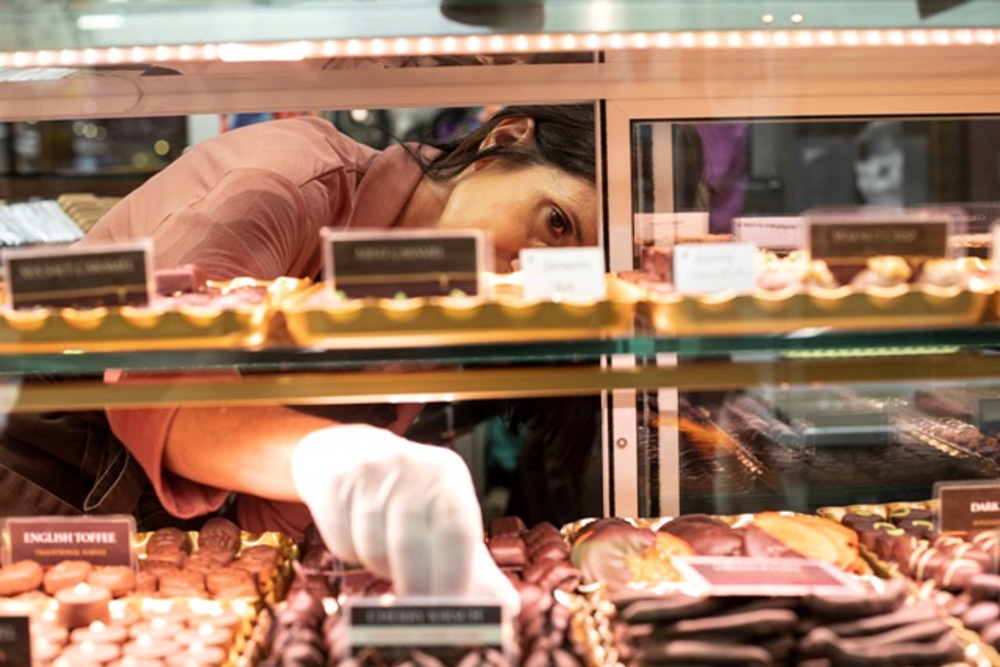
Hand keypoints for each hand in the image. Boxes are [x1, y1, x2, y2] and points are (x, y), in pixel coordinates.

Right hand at [290, 424, 518, 612]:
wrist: (348, 452)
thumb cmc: (407, 495)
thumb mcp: (446, 516)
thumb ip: (476, 564)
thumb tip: (508, 607)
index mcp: (447, 473)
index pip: (456, 530)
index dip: (452, 575)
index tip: (449, 608)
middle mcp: (410, 465)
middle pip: (411, 545)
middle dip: (414, 585)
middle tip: (416, 608)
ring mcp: (369, 472)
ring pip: (374, 548)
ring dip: (381, 568)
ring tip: (389, 560)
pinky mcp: (335, 483)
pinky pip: (343, 543)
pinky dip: (352, 555)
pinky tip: (361, 538)